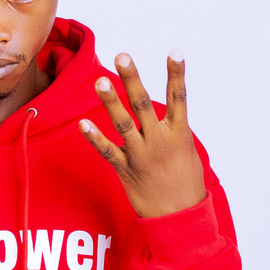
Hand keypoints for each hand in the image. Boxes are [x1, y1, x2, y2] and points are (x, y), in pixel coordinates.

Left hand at [79, 51, 205, 217]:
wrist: (180, 218)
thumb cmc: (186, 182)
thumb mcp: (187, 151)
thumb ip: (173, 127)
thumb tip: (165, 108)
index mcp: (178, 133)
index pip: (178, 98)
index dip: (177, 74)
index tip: (174, 51)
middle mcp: (159, 141)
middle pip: (143, 104)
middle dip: (132, 79)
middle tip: (122, 56)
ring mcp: (141, 155)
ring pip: (123, 123)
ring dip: (111, 101)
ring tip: (100, 80)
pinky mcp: (125, 169)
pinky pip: (107, 151)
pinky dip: (94, 137)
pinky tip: (82, 123)